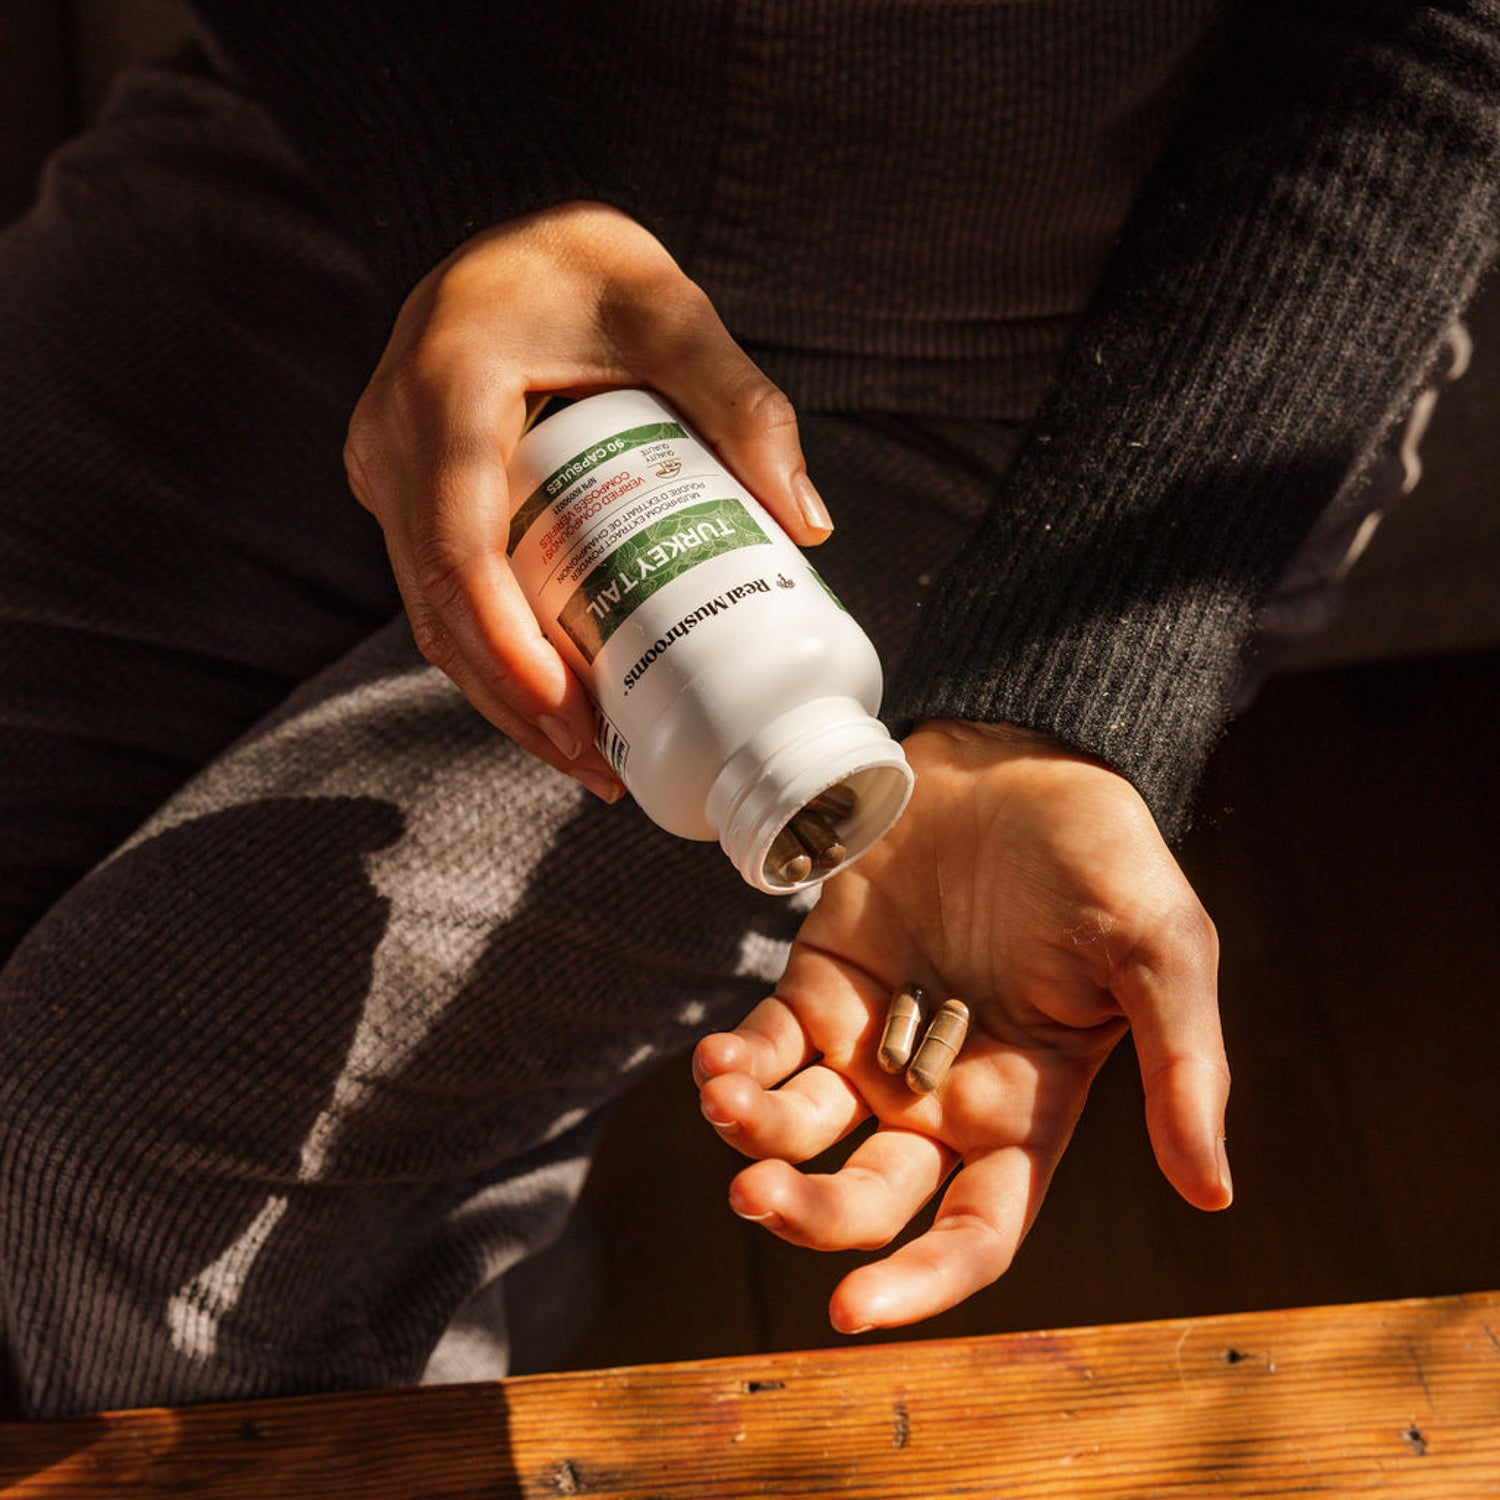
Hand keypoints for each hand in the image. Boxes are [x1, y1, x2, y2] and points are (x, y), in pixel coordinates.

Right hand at [344, 200, 830, 798]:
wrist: (501, 236)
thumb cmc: (582, 263)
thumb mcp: (669, 309)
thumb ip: (740, 399)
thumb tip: (807, 521)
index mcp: (444, 391)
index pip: (456, 545)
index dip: (505, 644)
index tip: (569, 709)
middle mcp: (392, 439)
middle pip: (439, 607)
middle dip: (514, 701)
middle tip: (597, 763)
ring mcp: (384, 469)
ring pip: (431, 613)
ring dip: (501, 693)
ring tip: (586, 754)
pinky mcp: (403, 491)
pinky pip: (438, 589)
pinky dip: (492, 650)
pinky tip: (553, 694)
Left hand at [693, 720, 1230, 1331]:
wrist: (1019, 754)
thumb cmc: (1102, 854)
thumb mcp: (1162, 953)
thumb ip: (1183, 1068)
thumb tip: (1214, 1194)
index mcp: (1026, 1111)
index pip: (975, 1230)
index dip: (921, 1283)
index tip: (853, 1315)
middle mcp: (941, 1094)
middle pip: (870, 1196)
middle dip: (811, 1212)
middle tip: (759, 1195)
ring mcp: (873, 1041)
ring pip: (804, 1129)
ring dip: (755, 1135)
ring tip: (727, 1102)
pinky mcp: (821, 982)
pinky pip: (768, 1046)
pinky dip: (735, 1063)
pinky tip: (718, 1062)